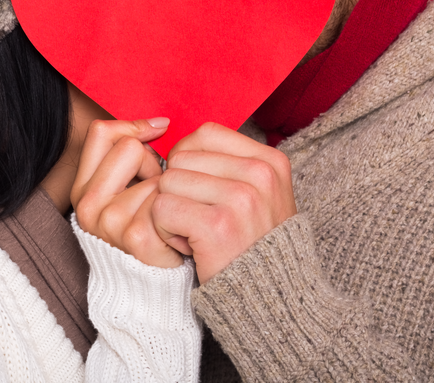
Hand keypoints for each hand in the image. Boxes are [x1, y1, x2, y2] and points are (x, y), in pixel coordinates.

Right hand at [71, 118, 183, 268]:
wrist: (155, 283)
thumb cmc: (150, 226)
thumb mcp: (130, 186)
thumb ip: (133, 153)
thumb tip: (161, 123)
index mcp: (82, 189)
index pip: (102, 132)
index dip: (133, 127)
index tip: (157, 132)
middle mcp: (88, 206)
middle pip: (129, 148)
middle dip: (153, 163)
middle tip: (157, 191)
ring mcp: (109, 223)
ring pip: (154, 175)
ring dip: (169, 191)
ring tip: (167, 216)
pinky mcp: (135, 238)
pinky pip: (166, 200)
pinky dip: (178, 209)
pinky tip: (175, 230)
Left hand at [152, 122, 296, 282]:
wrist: (272, 300)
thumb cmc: (255, 245)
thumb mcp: (260, 194)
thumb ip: (228, 164)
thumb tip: (178, 142)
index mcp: (270, 160)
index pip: (205, 134)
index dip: (189, 160)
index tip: (199, 190)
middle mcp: (259, 174)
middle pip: (181, 157)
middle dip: (179, 189)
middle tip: (201, 220)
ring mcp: (240, 198)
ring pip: (168, 181)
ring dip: (171, 211)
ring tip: (197, 234)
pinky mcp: (216, 225)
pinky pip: (162, 208)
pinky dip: (166, 231)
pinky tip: (190, 247)